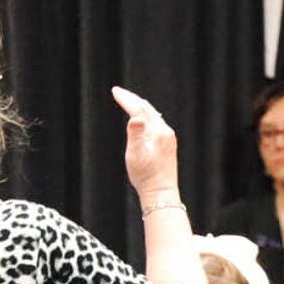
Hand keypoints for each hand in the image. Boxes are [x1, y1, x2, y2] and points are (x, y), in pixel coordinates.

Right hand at [113, 85, 180, 200]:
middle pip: (147, 109)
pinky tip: (144, 119)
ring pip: (153, 116)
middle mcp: (165, 132)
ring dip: (140, 106)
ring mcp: (168, 138)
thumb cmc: (145, 175)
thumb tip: (136, 117)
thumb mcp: (135, 154)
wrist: (161, 192)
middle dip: (132, 99)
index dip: (126, 99)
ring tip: (129, 100)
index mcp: (157, 131)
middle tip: (118, 91)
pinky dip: (147, 117)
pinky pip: (156, 124)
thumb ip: (135, 134)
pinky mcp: (168, 145)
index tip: (114, 91)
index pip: (139, 109)